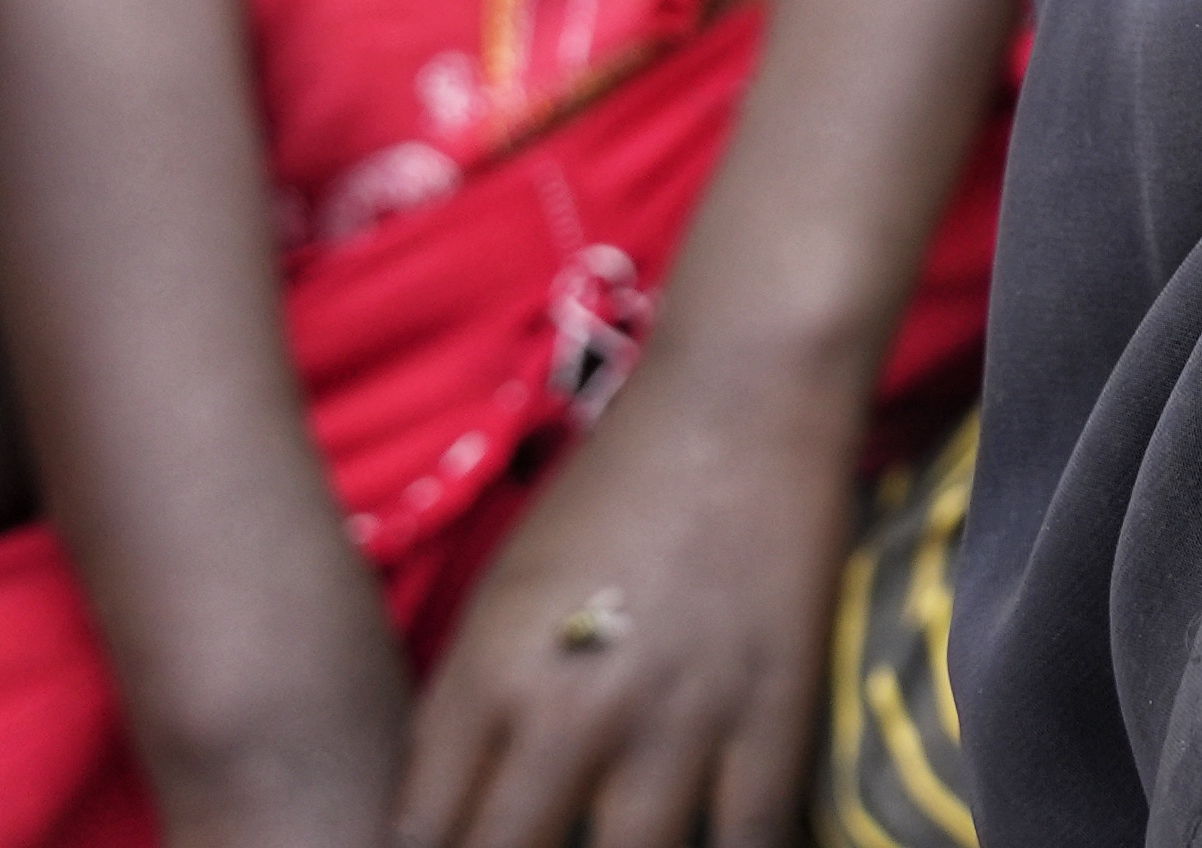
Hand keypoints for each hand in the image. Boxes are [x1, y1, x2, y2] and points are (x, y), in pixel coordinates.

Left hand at [398, 356, 850, 847]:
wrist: (741, 398)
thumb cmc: (613, 488)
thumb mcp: (503, 593)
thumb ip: (469, 709)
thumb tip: (448, 818)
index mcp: (490, 675)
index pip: (424, 834)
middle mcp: (570, 710)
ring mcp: (678, 717)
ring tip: (622, 844)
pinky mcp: (777, 709)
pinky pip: (754, 838)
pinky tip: (719, 847)